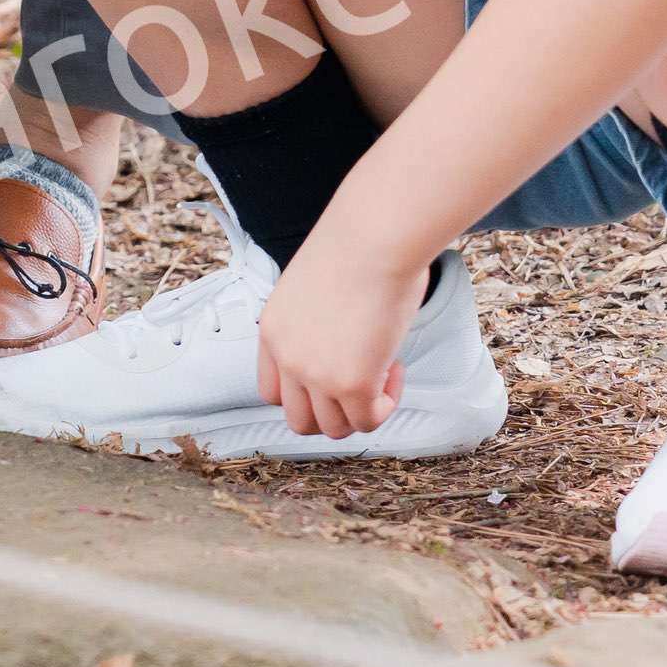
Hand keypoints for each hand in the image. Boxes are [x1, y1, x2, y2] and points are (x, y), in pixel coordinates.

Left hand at [255, 249, 429, 443]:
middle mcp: (287, 359)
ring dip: (362, 408)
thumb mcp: (313, 288)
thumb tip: (344, 340)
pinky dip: (385, 403)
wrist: (373, 238)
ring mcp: (316, 376)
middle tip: (361, 378)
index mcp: (272, 332)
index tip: (335, 371)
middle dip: (333, 409)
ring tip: (382, 367)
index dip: (306, 392)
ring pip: (334, 428)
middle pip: (300, 420)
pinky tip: (394, 368)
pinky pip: (368, 420)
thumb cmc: (355, 247)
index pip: (272, 392)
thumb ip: (315, 324)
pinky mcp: (352, 385)